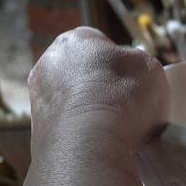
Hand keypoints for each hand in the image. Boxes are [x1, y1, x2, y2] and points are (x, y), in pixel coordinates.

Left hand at [28, 27, 169, 157]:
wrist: (90, 145)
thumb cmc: (124, 98)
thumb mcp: (150, 68)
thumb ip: (138, 63)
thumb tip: (130, 73)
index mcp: (77, 39)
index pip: (101, 44)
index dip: (122, 63)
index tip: (135, 82)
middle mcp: (49, 62)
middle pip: (82, 71)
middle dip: (101, 86)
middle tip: (126, 104)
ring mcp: (37, 97)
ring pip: (71, 100)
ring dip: (89, 110)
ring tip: (115, 129)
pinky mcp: (35, 130)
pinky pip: (65, 126)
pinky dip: (80, 132)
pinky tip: (98, 143)